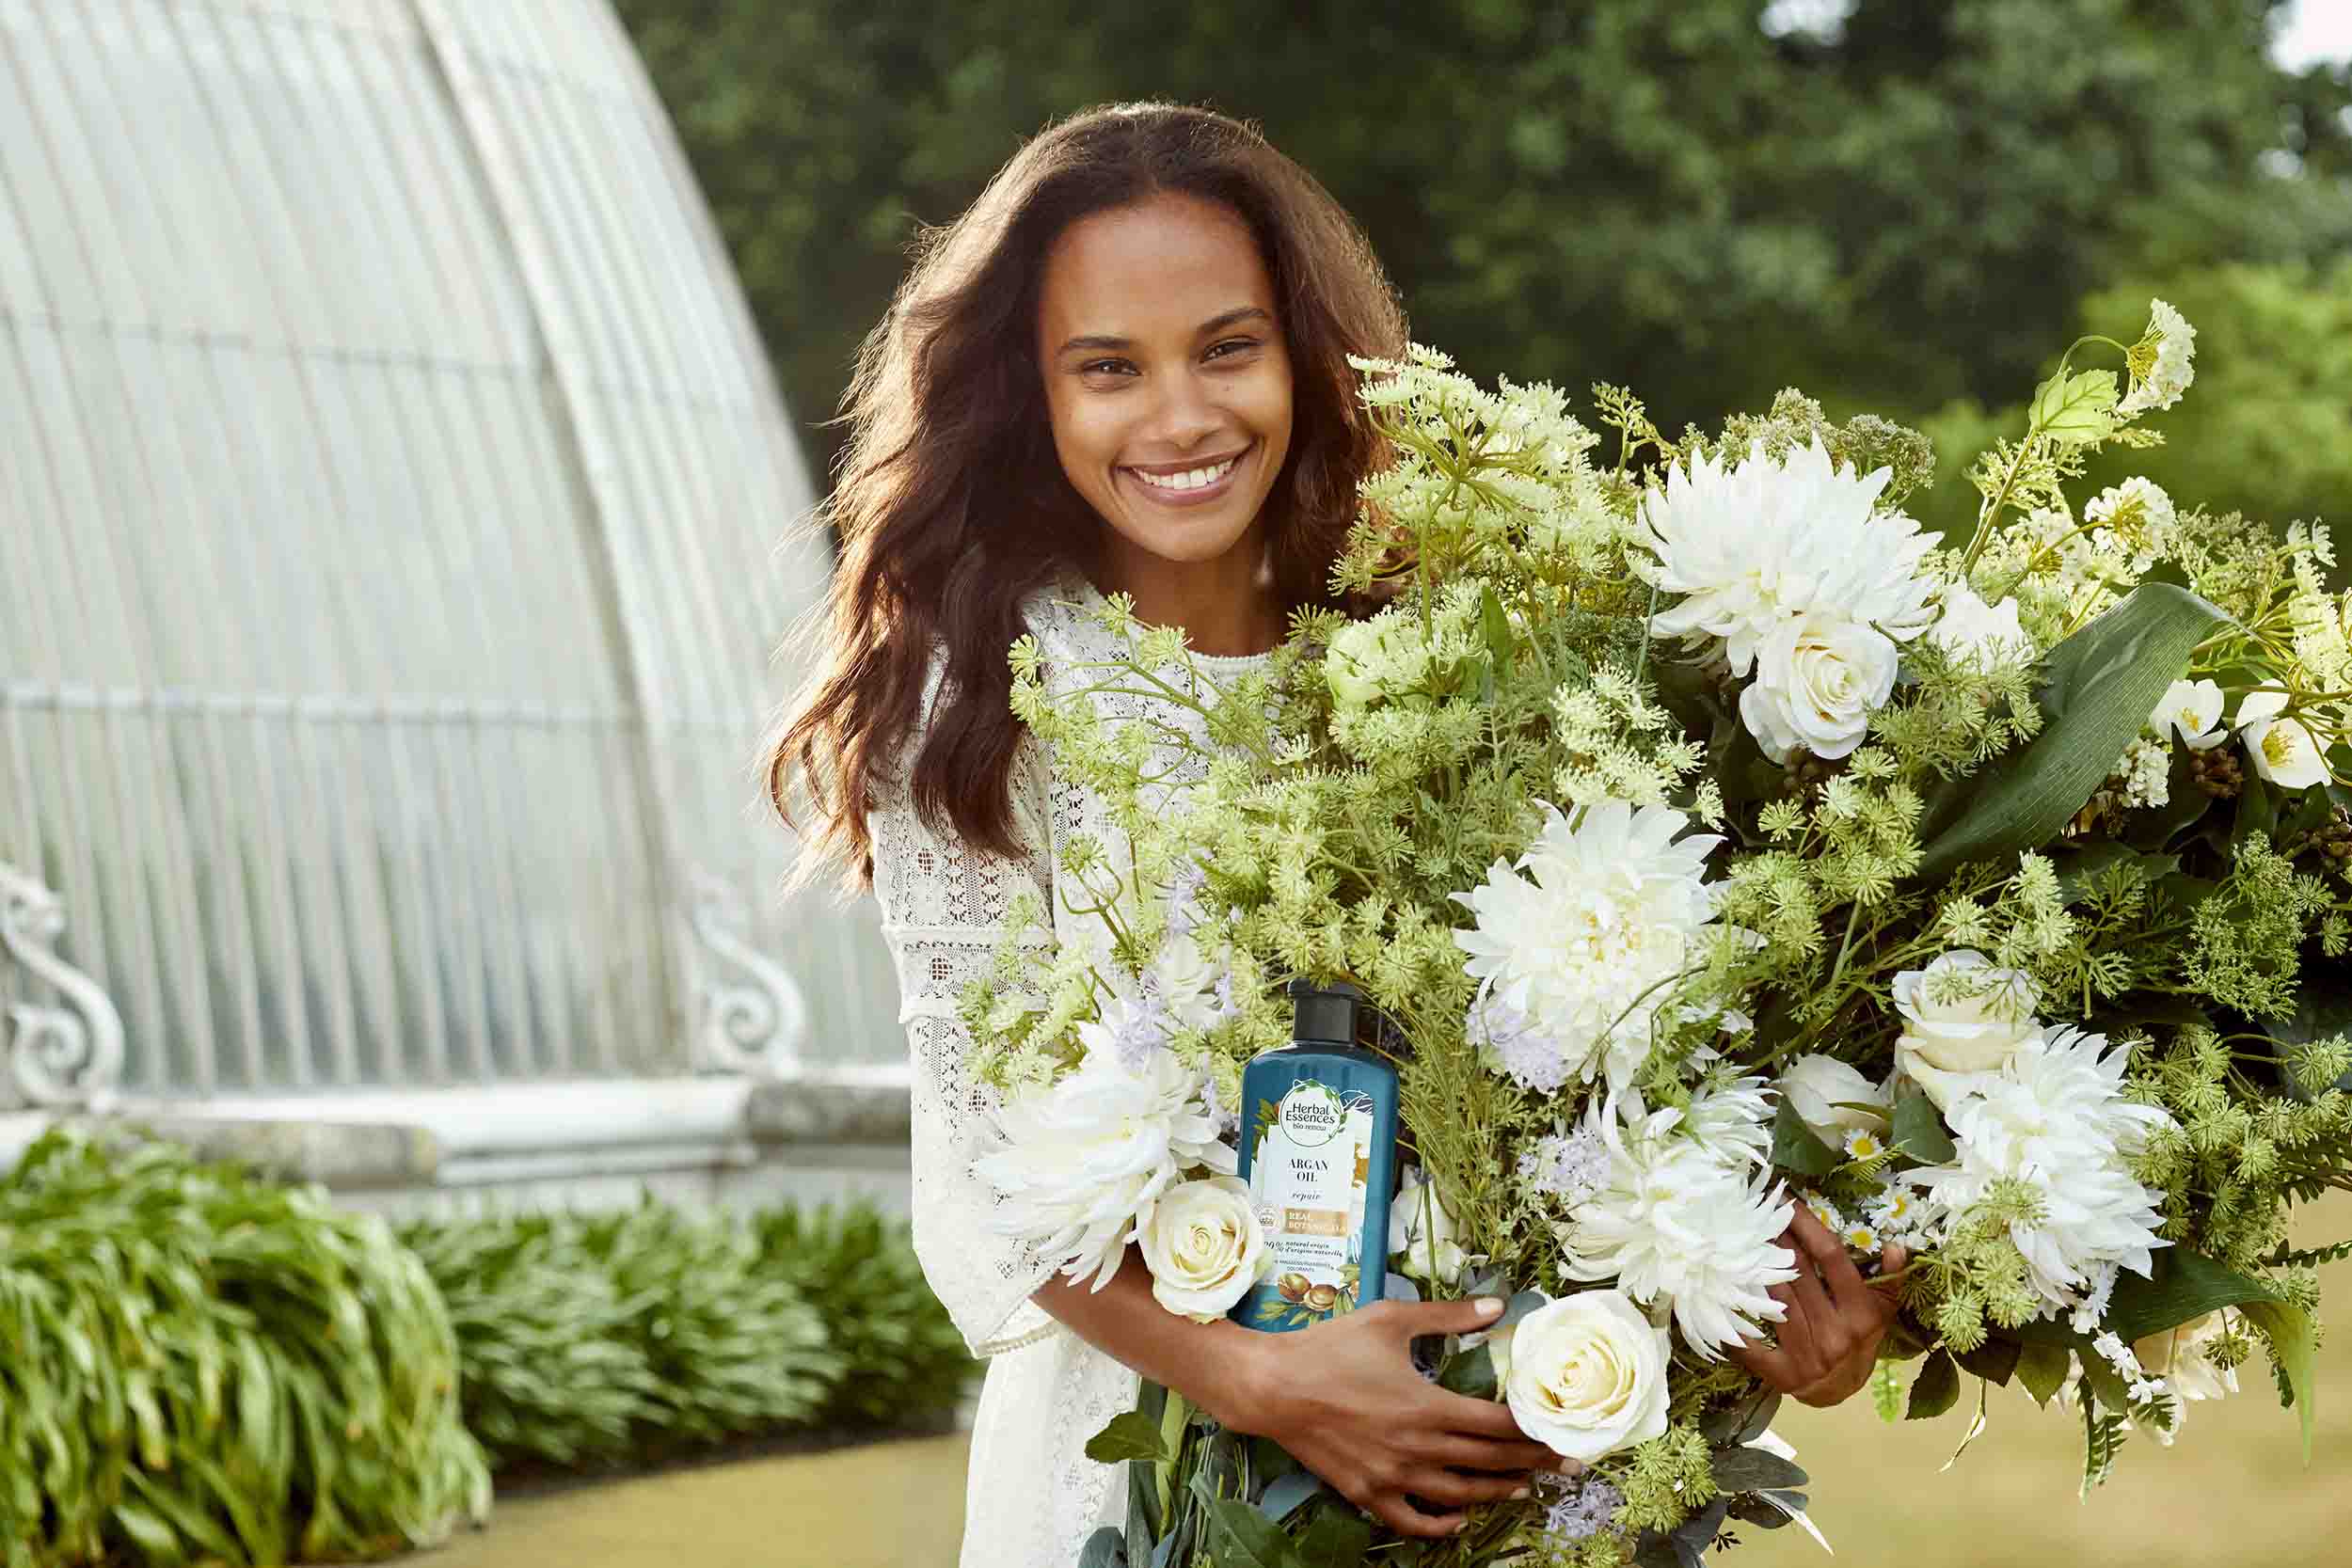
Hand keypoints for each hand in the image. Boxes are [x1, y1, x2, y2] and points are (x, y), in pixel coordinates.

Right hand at [1226, 1295, 1577, 1539]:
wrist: (1273, 1386)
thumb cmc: (1330, 1347)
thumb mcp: (1390, 1320)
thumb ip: (1447, 1316)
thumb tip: (1496, 1305)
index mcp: (1426, 1405)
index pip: (1497, 1425)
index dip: (1534, 1430)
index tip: (1561, 1432)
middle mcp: (1416, 1447)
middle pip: (1488, 1462)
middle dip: (1532, 1462)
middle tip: (1564, 1463)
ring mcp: (1391, 1475)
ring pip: (1458, 1495)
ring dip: (1495, 1492)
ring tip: (1521, 1487)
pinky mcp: (1366, 1492)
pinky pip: (1410, 1520)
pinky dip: (1439, 1525)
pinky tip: (1459, 1518)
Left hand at [1727, 1203, 1907, 1407]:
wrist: (1841, 1393)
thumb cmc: (1859, 1342)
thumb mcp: (1881, 1312)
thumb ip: (1889, 1279)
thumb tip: (1895, 1245)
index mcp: (1861, 1314)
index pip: (1832, 1258)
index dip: (1808, 1226)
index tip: (1788, 1201)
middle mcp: (1835, 1333)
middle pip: (1797, 1272)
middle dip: (1775, 1238)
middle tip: (1757, 1211)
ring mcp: (1807, 1354)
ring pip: (1773, 1298)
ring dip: (1753, 1267)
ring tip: (1739, 1239)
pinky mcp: (1782, 1373)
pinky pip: (1751, 1346)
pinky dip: (1734, 1325)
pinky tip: (1717, 1300)